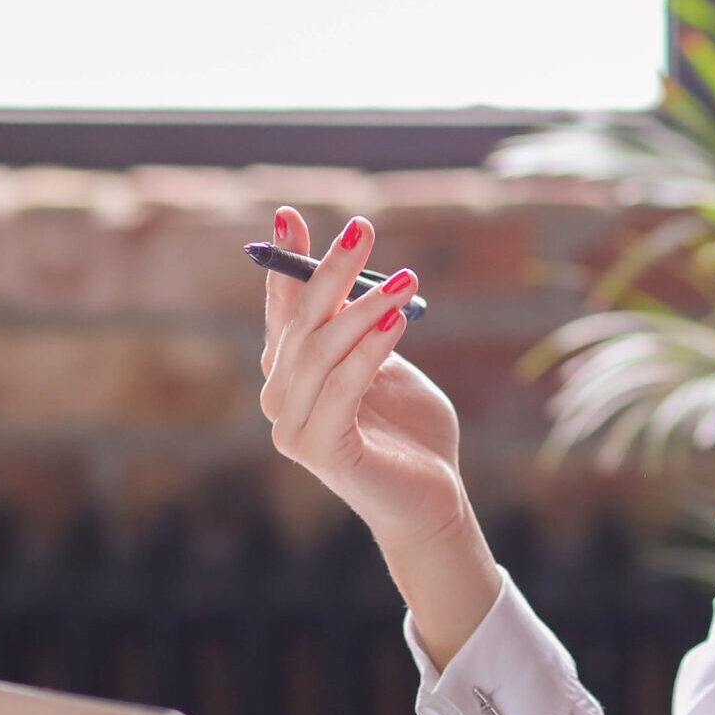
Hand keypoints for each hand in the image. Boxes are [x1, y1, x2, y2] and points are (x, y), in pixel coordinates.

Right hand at [257, 207, 469, 550]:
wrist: (433, 499)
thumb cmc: (411, 431)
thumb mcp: (386, 365)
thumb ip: (364, 329)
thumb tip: (357, 276)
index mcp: (292, 374)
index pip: (283, 309)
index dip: (286, 262)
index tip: (290, 215)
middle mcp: (281, 399)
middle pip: (301, 322)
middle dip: (329, 270)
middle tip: (362, 228)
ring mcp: (293, 429)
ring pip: (321, 351)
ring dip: (362, 307)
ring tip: (404, 280)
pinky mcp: (319, 452)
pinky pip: (342, 389)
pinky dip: (368, 351)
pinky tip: (396, 321)